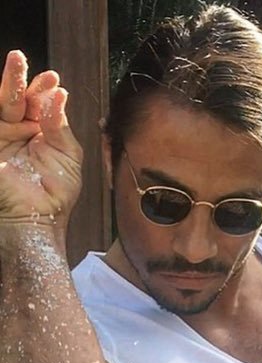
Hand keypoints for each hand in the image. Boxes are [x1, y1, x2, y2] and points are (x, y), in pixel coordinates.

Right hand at [0, 50, 82, 225]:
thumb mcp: (68, 154)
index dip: (44, 90)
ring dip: (8, 85)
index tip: (53, 79)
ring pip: (1, 105)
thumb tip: (60, 96)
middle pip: (17, 99)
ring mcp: (1, 139)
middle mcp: (20, 132)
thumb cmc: (57, 191)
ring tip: (16, 63)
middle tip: (21, 59)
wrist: (39, 217)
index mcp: (41, 133)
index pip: (40, 104)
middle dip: (21, 79)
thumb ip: (61, 126)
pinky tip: (7, 95)